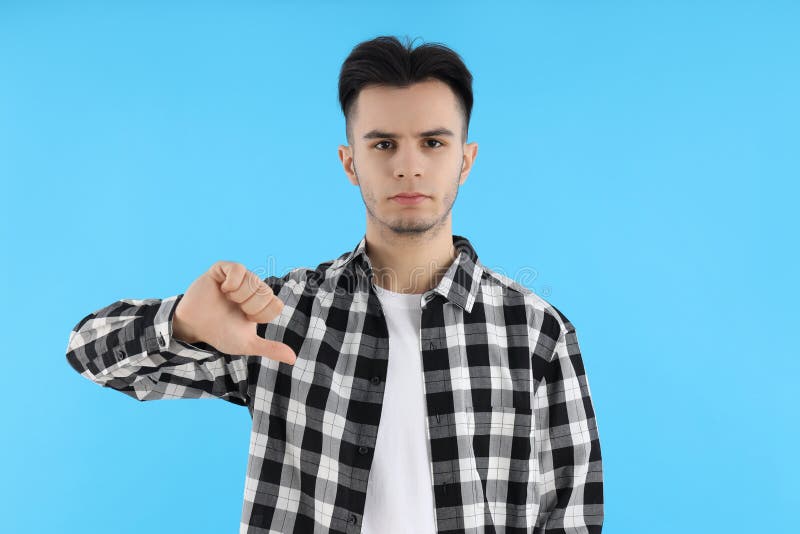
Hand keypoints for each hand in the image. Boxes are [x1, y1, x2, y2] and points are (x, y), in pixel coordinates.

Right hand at [172, 261, 296, 364]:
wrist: (194, 328)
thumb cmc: (220, 333)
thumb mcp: (247, 343)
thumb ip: (270, 348)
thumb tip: (293, 359)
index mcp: (261, 302)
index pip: (276, 305)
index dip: (261, 316)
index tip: (247, 320)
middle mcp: (252, 287)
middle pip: (266, 293)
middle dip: (250, 307)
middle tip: (235, 310)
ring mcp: (238, 277)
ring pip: (253, 281)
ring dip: (239, 296)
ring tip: (226, 299)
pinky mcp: (222, 269)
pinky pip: (238, 268)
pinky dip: (233, 281)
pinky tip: (224, 289)